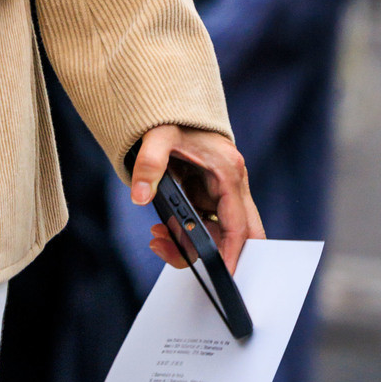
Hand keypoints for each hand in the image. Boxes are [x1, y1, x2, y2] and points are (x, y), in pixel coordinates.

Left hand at [130, 125, 262, 272]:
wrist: (174, 107)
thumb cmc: (173, 117)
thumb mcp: (158, 134)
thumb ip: (149, 163)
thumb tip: (140, 197)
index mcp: (228, 171)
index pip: (239, 224)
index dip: (233, 252)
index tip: (223, 274)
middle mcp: (231, 185)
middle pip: (240, 235)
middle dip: (217, 254)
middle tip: (187, 262)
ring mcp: (221, 192)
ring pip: (218, 234)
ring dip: (190, 244)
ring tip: (157, 240)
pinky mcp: (209, 196)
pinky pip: (203, 226)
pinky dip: (184, 234)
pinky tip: (161, 232)